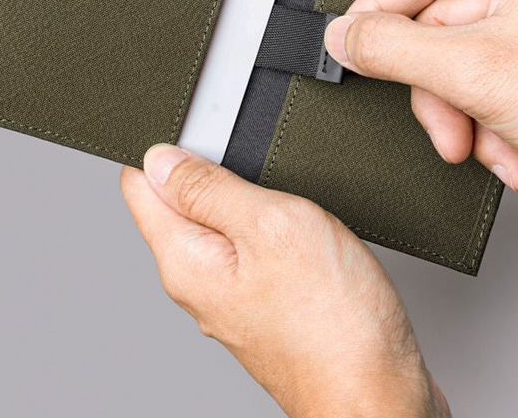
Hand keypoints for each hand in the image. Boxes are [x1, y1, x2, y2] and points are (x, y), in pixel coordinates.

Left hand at [120, 145, 451, 417]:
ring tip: (277, 189)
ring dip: (241, 196)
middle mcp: (199, 281)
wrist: (377, 395)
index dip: (162, 146)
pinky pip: (250, 249)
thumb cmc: (334, 322)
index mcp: (186, 259)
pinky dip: (266, 225)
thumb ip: (210, 189)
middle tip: (249, 151)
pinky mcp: (265, 303)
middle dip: (204, 168)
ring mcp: (232, 295)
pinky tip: (295, 224)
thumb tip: (161, 158)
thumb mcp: (270, 225)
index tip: (192, 126)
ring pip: (218, 224)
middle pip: (177, 202)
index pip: (140, 185)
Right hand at [325, 0, 517, 190]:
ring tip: (499, 153)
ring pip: (469, 60)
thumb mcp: (475, 73)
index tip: (350, 50)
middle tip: (448, 133)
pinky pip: (501, 74)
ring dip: (473, 117)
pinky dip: (501, 118)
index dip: (376, 18)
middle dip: (445, 95)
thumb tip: (345, 36)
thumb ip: (393, 50)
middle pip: (442, 27)